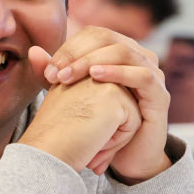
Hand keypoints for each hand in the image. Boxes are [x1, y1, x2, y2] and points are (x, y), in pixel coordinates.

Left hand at [32, 28, 171, 180]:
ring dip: (92, 61)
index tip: (48, 70)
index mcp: (119, 53)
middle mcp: (139, 58)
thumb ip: (57, 74)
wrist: (126, 158)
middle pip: (108, 38)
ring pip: (123, 51)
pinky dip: (117, 72)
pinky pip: (142, 75)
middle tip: (55, 73)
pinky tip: (96, 76)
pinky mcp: (160, 95)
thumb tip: (33, 51)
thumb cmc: (99, 125)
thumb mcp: (75, 97)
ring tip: (68, 76)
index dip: (69, 47)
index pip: (94, 34)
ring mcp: (152, 74)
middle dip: (76, 53)